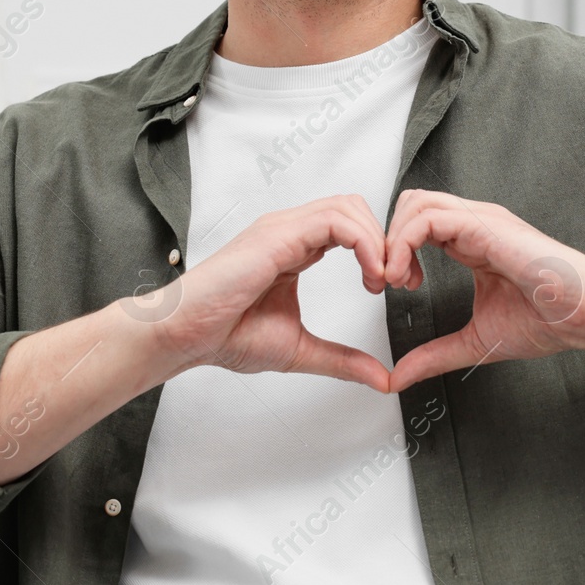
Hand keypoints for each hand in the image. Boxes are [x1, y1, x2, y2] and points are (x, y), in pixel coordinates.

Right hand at [138, 194, 393, 392]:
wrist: (185, 336)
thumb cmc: (226, 337)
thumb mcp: (300, 350)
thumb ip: (342, 360)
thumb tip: (381, 378)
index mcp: (295, 249)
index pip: (350, 228)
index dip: (380, 251)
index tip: (396, 285)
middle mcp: (290, 231)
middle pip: (355, 208)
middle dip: (385, 239)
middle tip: (399, 280)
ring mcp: (283, 228)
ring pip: (349, 206)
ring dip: (378, 240)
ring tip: (384, 280)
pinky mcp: (279, 234)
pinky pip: (336, 220)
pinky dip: (364, 243)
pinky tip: (370, 276)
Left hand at [380, 189, 584, 393]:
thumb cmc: (548, 322)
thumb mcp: (474, 341)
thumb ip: (434, 355)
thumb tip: (397, 377)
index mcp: (472, 242)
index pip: (417, 223)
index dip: (396, 250)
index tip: (396, 287)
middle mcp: (473, 224)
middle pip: (410, 203)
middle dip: (387, 239)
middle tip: (388, 281)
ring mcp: (479, 220)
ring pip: (415, 203)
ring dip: (393, 241)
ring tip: (397, 279)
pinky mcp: (485, 225)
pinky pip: (428, 218)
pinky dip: (405, 243)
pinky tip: (409, 276)